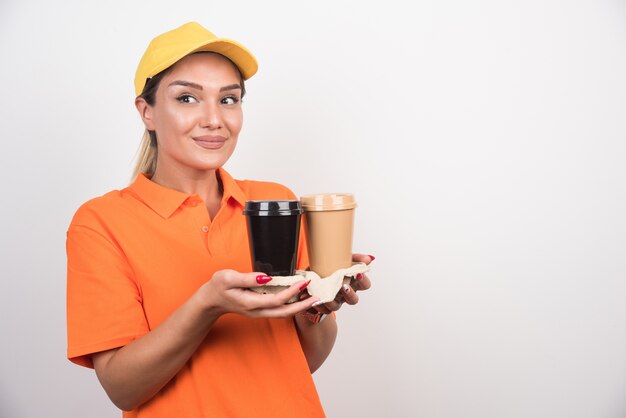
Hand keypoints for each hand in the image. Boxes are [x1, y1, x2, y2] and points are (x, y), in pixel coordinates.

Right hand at [199, 269, 317, 318]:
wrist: (210, 300)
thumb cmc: (218, 287)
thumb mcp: (228, 278)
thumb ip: (247, 278)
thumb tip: (267, 277)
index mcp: (251, 303)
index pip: (276, 300)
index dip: (291, 292)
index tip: (302, 283)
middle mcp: (257, 311)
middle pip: (285, 312)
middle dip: (302, 306)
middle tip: (317, 297)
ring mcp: (259, 312)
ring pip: (283, 313)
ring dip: (298, 306)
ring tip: (312, 297)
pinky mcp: (260, 309)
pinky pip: (279, 309)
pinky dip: (291, 304)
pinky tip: (298, 297)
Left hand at [310, 254, 373, 314]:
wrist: (312, 276)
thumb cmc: (330, 267)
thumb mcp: (341, 258)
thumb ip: (355, 258)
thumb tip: (369, 258)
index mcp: (352, 282)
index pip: (365, 285)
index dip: (363, 281)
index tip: (359, 274)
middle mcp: (345, 294)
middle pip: (353, 300)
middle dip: (350, 294)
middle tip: (344, 286)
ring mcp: (334, 301)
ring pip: (337, 307)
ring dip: (333, 302)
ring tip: (328, 296)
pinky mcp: (323, 305)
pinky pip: (321, 309)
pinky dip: (317, 304)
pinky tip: (313, 299)